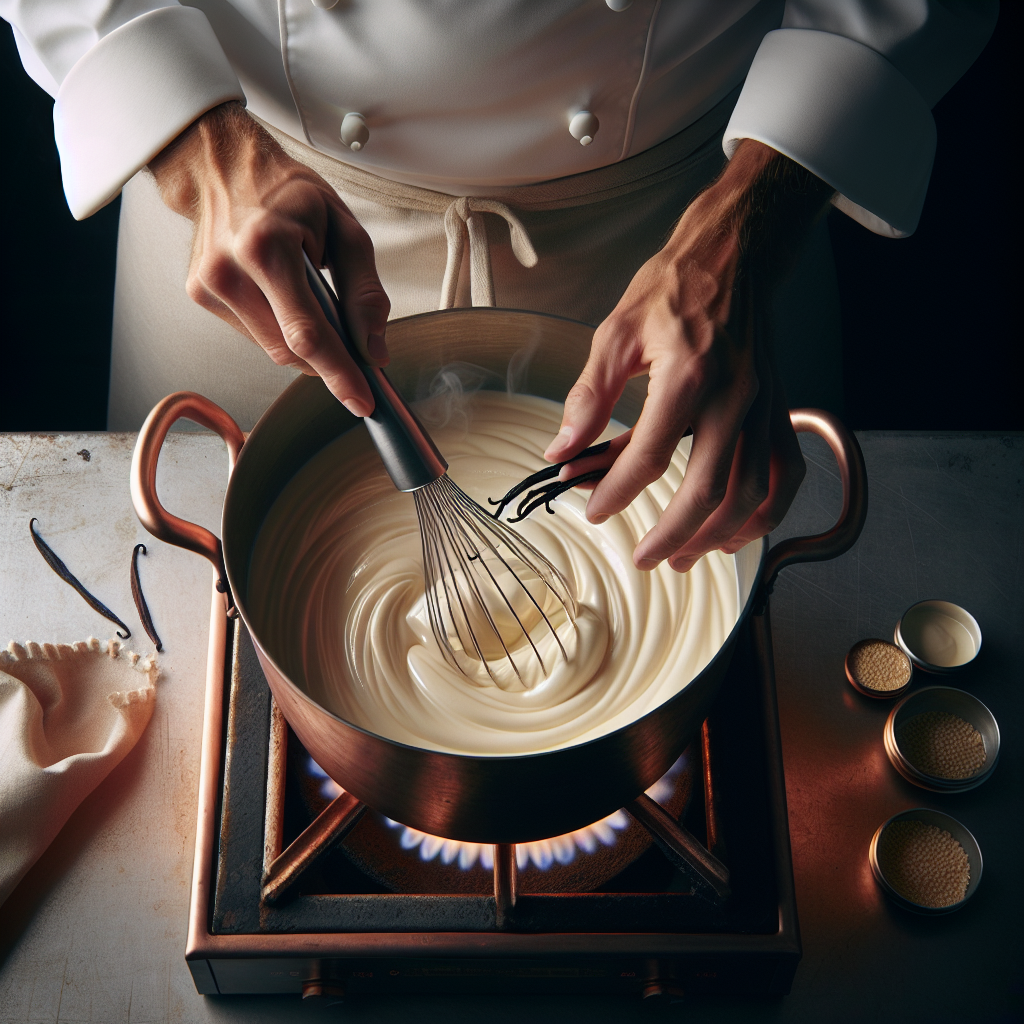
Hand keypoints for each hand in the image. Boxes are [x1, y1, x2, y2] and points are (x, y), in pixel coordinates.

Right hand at [148, 101, 388, 415]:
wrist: (223, 166)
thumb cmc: (288, 192)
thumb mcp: (346, 229)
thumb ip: (364, 293)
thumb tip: (374, 349)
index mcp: (266, 247)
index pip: (307, 334)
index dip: (338, 374)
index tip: (361, 401)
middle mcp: (229, 270)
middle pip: (289, 351)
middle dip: (328, 361)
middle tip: (355, 355)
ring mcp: (208, 285)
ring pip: (272, 350)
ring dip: (304, 344)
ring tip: (315, 304)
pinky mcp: (200, 295)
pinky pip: (255, 335)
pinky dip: (280, 329)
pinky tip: (284, 297)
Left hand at [544, 140, 833, 571]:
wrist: (732, 259)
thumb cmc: (671, 292)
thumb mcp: (615, 335)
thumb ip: (589, 397)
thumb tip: (562, 450)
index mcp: (688, 375)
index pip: (651, 457)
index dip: (617, 493)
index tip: (593, 511)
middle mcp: (734, 397)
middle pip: (709, 491)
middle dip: (672, 536)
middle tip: (643, 558)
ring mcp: (763, 408)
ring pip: (751, 495)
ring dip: (716, 537)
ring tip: (683, 556)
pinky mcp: (778, 411)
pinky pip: (783, 477)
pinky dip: (764, 515)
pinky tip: (735, 533)